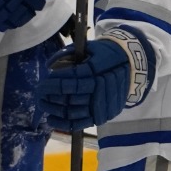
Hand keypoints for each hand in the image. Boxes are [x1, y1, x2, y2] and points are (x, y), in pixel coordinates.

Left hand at [38, 30, 152, 130]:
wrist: (131, 66)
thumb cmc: (105, 55)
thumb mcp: (89, 47)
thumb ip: (68, 53)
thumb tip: (49, 65)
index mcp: (99, 70)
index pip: (72, 79)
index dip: (55, 83)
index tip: (42, 83)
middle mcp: (102, 88)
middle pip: (71, 96)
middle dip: (51, 95)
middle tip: (38, 94)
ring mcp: (103, 104)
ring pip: (74, 111)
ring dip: (55, 109)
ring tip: (42, 104)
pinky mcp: (104, 115)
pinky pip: (82, 123)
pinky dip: (65, 123)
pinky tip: (52, 120)